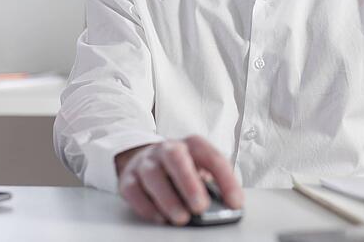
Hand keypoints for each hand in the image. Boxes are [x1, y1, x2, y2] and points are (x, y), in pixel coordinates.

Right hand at [115, 135, 242, 225]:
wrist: (146, 157)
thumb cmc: (182, 167)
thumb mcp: (200, 169)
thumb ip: (212, 184)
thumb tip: (226, 207)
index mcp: (192, 145)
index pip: (212, 157)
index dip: (226, 180)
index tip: (235, 203)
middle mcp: (168, 149)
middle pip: (176, 159)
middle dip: (189, 182)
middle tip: (201, 207)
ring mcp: (146, 162)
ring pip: (153, 175)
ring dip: (168, 199)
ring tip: (181, 218)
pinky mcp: (128, 178)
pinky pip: (134, 190)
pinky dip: (146, 206)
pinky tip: (160, 218)